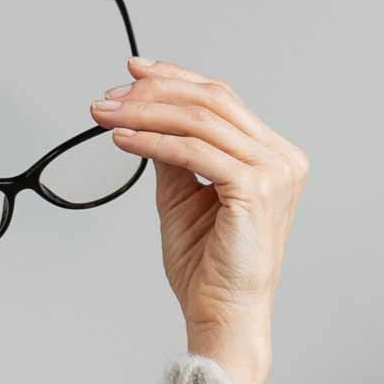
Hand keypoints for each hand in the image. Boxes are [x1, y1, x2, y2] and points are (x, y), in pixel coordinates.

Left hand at [90, 57, 306, 383]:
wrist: (223, 312)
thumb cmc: (208, 265)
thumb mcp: (182, 197)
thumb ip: (171, 156)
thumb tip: (141, 118)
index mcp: (270, 154)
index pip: (221, 99)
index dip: (175, 79)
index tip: (133, 71)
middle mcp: (280, 156)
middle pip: (211, 101)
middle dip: (153, 93)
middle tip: (108, 96)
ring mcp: (274, 170)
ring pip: (199, 120)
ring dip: (144, 113)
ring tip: (104, 115)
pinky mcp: (255, 188)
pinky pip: (193, 152)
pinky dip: (152, 142)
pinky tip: (121, 140)